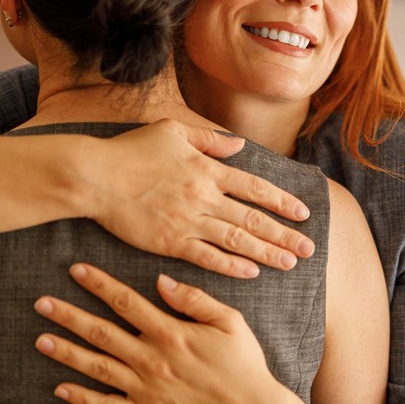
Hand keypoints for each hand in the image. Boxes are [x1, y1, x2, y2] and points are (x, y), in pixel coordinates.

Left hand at [32, 263, 308, 403]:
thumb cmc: (243, 364)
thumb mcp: (229, 322)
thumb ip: (194, 299)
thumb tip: (160, 280)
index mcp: (170, 333)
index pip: (125, 302)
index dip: (98, 284)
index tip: (75, 270)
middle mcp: (152, 360)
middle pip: (101, 332)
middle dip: (69, 316)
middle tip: (41, 303)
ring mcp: (146, 389)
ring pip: (97, 367)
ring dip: (67, 352)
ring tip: (40, 339)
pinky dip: (82, 398)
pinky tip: (60, 388)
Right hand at [78, 120, 313, 279]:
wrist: (95, 176)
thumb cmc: (129, 151)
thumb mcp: (171, 131)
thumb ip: (207, 139)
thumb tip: (238, 145)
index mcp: (206, 169)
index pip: (254, 187)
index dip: (281, 201)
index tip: (303, 213)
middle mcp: (203, 196)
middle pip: (253, 218)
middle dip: (284, 234)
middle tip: (309, 249)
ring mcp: (188, 221)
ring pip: (236, 240)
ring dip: (266, 252)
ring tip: (289, 263)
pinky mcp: (170, 241)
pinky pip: (207, 256)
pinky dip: (230, 265)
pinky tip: (250, 272)